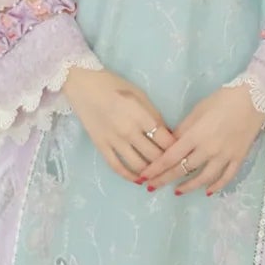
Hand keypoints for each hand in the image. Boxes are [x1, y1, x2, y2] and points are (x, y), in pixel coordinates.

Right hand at [62, 65, 176, 180]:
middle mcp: (128, 131)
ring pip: (138, 165)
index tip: (181, 151)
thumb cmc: (113, 85)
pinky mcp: (101, 146)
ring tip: (158, 174)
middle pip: (154, 155)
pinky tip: (138, 180)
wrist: (83, 85)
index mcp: (141, 116)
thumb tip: (168, 135)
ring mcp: (113, 141)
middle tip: (172, 166)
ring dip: (150, 173)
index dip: (176, 148)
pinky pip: (117, 167)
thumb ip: (154, 115)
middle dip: (165, 163)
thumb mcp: (140, 94)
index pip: (165, 140)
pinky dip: (129, 176)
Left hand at [137, 83, 264, 194]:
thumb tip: (170, 144)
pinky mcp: (238, 158)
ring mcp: (225, 156)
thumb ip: (183, 129)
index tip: (144, 177)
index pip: (170, 157)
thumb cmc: (222, 100)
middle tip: (152, 188)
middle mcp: (208, 149)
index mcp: (195, 135)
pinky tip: (207, 191)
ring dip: (188, 187)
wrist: (254, 98)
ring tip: (177, 191)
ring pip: (204, 178)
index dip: (155, 169)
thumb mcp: (197, 110)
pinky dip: (216, 186)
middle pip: (183, 170)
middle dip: (165, 180)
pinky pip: (226, 177)